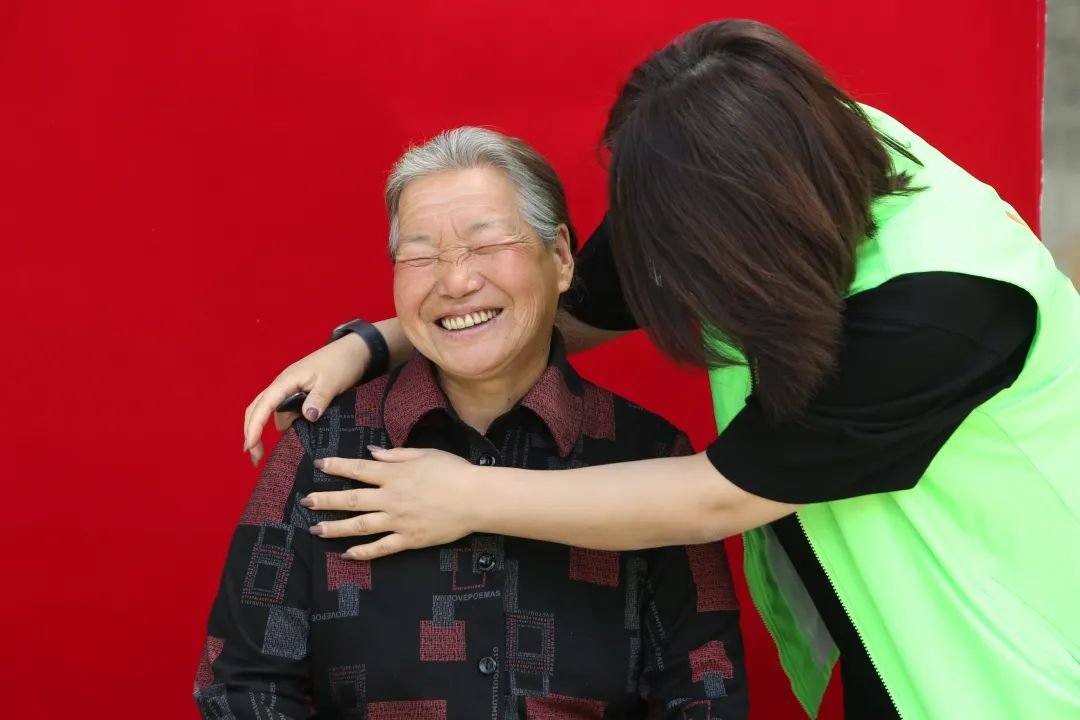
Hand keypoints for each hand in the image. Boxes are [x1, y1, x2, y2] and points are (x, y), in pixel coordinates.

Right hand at [243, 334, 369, 464]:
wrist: (351, 352)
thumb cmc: (340, 363)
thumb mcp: (331, 383)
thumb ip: (319, 399)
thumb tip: (307, 416)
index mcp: (286, 382)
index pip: (263, 406)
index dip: (254, 427)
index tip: (250, 446)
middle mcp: (282, 386)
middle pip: (257, 410)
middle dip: (253, 433)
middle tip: (256, 459)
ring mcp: (289, 390)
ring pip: (273, 413)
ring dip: (275, 430)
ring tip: (284, 448)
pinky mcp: (297, 395)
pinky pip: (285, 412)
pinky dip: (287, 424)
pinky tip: (295, 435)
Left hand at [301, 447, 480, 559]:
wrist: (476, 498)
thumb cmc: (454, 471)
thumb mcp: (424, 454)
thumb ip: (395, 455)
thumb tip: (372, 452)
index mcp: (394, 474)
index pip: (357, 469)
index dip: (336, 466)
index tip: (319, 465)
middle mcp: (390, 498)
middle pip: (351, 499)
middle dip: (325, 500)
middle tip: (306, 502)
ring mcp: (398, 521)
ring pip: (359, 526)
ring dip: (334, 528)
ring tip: (315, 529)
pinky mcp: (408, 539)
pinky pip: (380, 548)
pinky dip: (362, 552)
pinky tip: (346, 554)